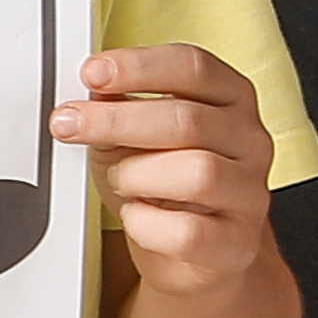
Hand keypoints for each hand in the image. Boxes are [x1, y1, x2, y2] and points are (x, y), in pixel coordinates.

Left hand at [58, 44, 276, 292]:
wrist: (193, 252)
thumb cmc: (162, 182)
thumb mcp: (133, 133)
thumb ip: (118, 105)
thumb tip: (94, 87)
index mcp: (229, 99)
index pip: (194, 67)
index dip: (140, 66)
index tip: (92, 72)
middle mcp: (249, 141)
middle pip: (187, 119)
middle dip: (115, 120)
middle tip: (68, 124)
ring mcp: (249, 194)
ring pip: (198, 173)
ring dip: (136, 175)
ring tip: (119, 180)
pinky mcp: (235, 243)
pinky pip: (188, 231)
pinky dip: (146, 223)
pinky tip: (135, 215)